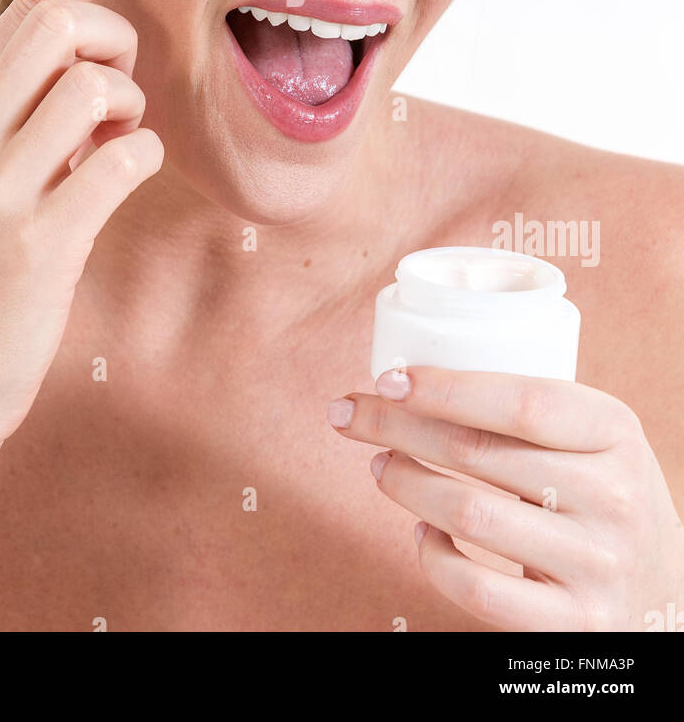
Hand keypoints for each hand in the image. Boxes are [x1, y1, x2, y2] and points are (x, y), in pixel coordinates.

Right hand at [0, 0, 162, 466]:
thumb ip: (18, 116)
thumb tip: (89, 65)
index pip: (28, 7)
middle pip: (61, 26)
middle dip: (117, 41)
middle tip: (120, 93)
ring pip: (95, 86)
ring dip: (130, 106)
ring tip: (116, 143)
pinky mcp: (39, 243)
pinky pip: (121, 160)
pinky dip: (141, 157)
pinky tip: (123, 178)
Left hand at [328, 366, 683, 629]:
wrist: (665, 593)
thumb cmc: (606, 497)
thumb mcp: (596, 440)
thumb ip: (531, 411)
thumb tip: (412, 381)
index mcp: (616, 431)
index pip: (520, 400)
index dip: (443, 387)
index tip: (388, 380)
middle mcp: (613, 495)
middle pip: (477, 451)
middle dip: (396, 426)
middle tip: (349, 414)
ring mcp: (596, 563)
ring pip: (467, 514)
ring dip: (405, 483)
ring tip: (381, 465)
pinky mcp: (574, 622)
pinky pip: (477, 588)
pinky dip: (433, 556)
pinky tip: (421, 533)